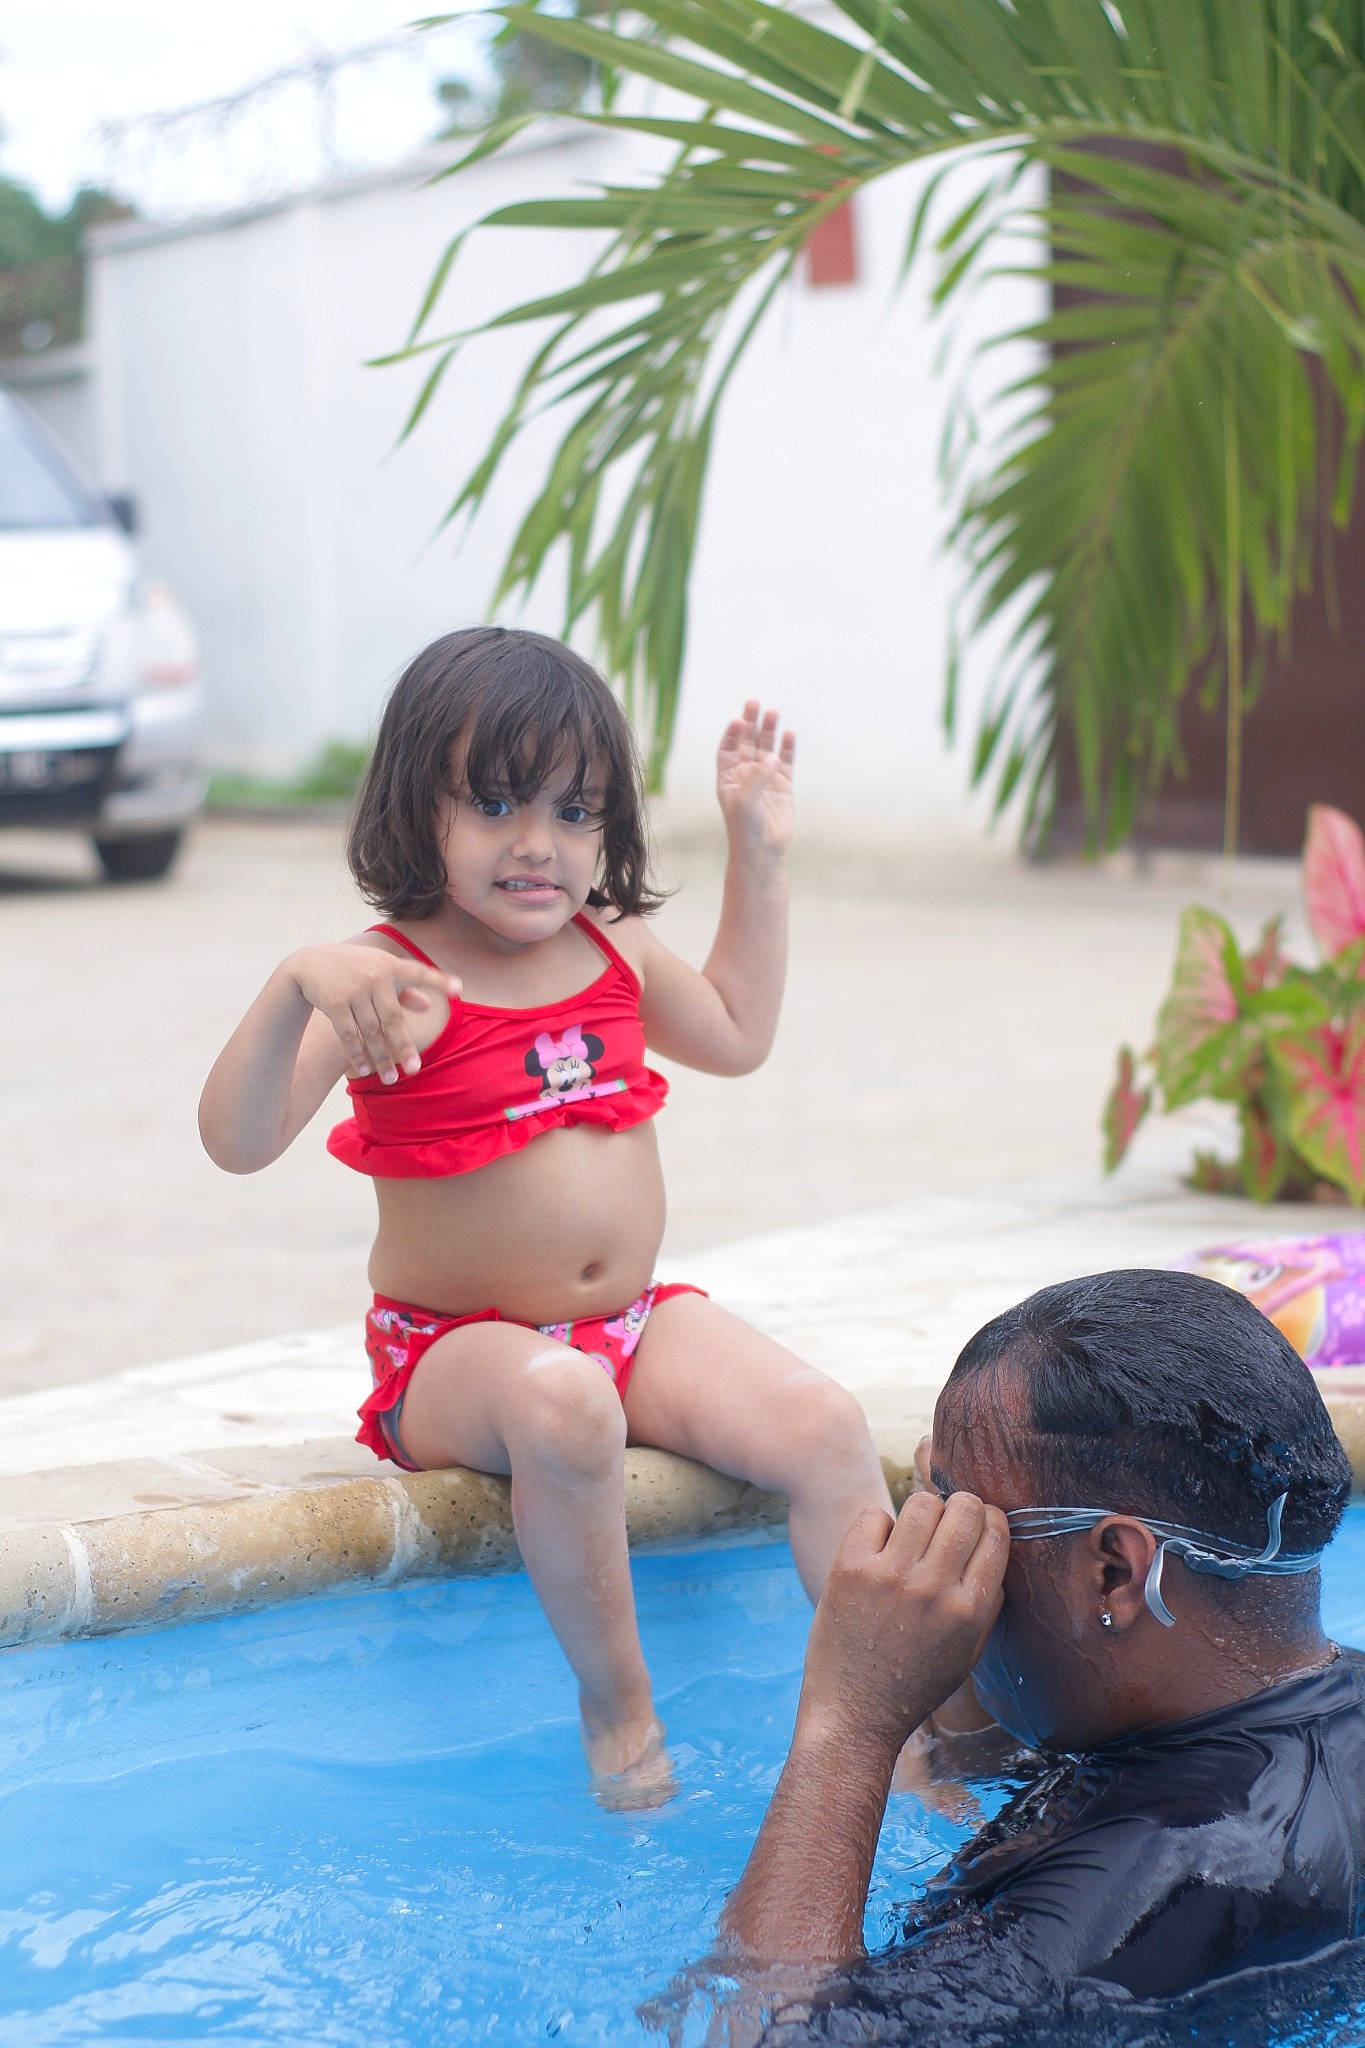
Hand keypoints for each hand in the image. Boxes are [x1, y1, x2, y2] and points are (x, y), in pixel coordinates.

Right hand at [288, 943, 457, 1084]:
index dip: (439, 982)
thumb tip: (428, 1007)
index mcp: (391, 967)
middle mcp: (375, 977)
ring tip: (391, 1079)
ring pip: (371, 1032)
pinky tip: (365, 1070)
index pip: (419, 973)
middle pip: (393, 1019)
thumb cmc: (356, 968)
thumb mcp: (380, 972)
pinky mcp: (335, 1002)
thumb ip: (405, 990)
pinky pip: (348, 1034)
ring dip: (381, 1058)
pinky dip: (357, 1053)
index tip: (459, 990)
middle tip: (414, 1071)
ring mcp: (354, 990)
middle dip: (404, 1047)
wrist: (311, 962)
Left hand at [716, 700, 794, 856]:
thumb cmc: (744, 828)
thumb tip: (773, 758)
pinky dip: (787, 748)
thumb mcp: (744, 801)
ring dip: (769, 730)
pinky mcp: (783, 785)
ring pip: (767, 748)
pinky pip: (786, 761)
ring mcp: (766, 778)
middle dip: (751, 723)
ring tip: (773, 712)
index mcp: (728, 777)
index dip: (732, 734)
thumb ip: (756, 778)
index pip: (728, 749)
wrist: (763, 850)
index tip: (738, 721)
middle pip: (748, 742)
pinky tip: (789, 733)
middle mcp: (746, 774)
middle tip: (754, 702)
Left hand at [796, 1493, 1008, 1761]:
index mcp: (969, 1610)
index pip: (995, 1533)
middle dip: (961, 1509)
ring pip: (921, 1503)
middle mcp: (933, 1588)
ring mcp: (889, 1575)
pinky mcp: (850, 1568)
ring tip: (913, 1535)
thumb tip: (993, 1544)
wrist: (855, 1713)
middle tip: (948, 1525)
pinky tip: (879, 1551)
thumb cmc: (915, 1684)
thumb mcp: (968, 1651)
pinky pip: (875, 1515)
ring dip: (922, 1513)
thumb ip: (986, 1600)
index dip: (991, 1521)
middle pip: (963, 1508)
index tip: (980, 1526)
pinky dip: (879, 1527)